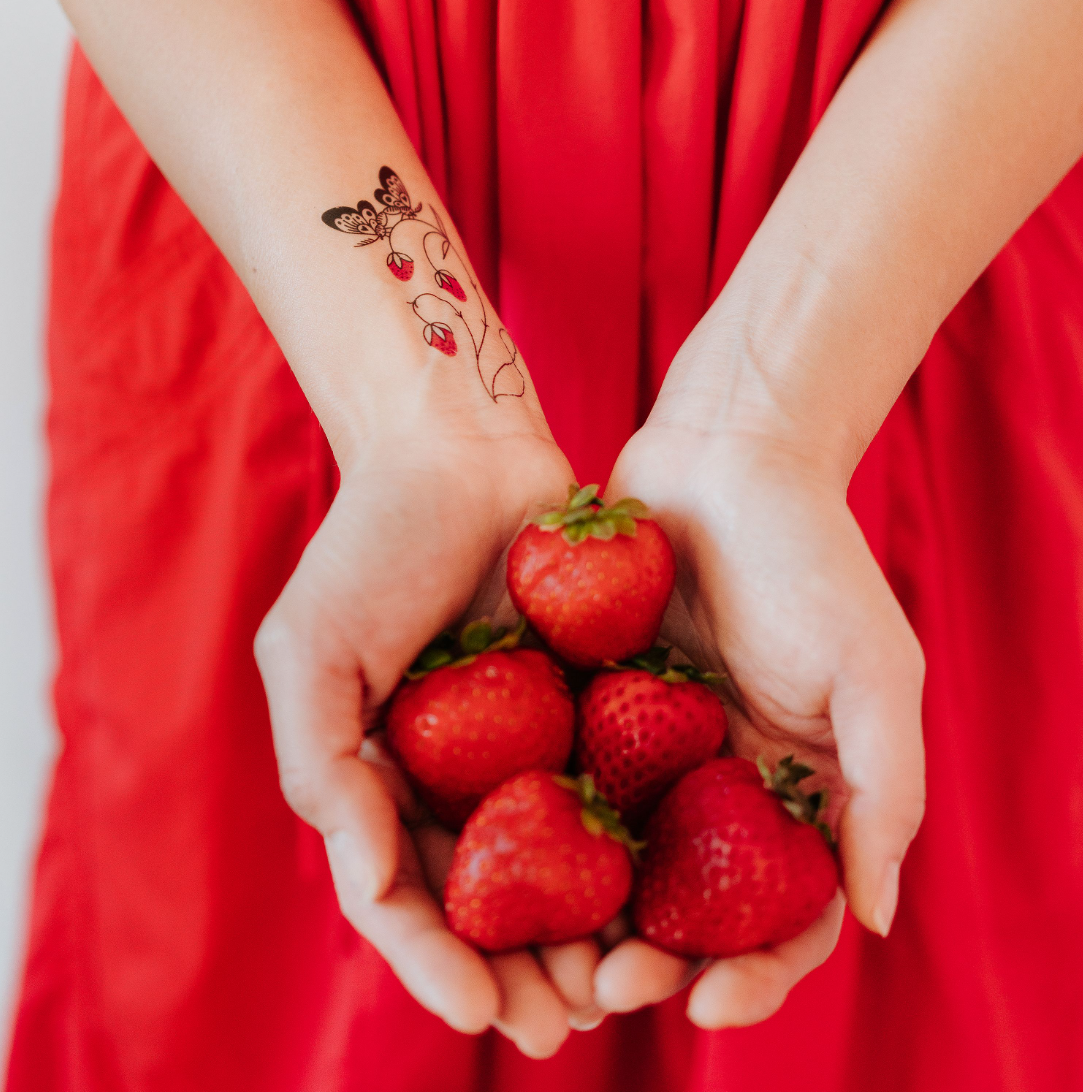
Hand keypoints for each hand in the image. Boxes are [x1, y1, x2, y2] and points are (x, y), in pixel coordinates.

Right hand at [254, 412, 600, 1056]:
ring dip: (585, 934)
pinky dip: (635, 850)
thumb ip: (324, 768)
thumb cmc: (371, 545)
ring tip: (620, 985)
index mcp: (386, 779)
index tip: (480, 1008)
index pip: (406, 897)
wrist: (462, 452)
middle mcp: (461, 778)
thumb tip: (367, 887)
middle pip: (491, 902)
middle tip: (563, 1024)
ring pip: (562, 867)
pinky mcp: (596, 707)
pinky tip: (665, 895)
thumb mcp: (311, 654)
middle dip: (520, 971)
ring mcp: (531, 747)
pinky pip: (619, 790)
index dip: (438, 963)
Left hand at [593, 421, 925, 1027]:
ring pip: (612, 860)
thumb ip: (884, 792)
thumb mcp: (872, 670)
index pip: (784, 913)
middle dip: (653, 959)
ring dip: (584, 918)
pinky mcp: (587, 706)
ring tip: (549, 953)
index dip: (755, 972)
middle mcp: (718, 781)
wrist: (722, 459)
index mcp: (794, 788)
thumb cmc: (811, 557)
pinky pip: (559, 782)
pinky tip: (504, 867)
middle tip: (605, 985)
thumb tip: (873, 917)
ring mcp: (648, 748)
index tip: (712, 1006)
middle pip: (687, 905)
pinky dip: (537, 834)